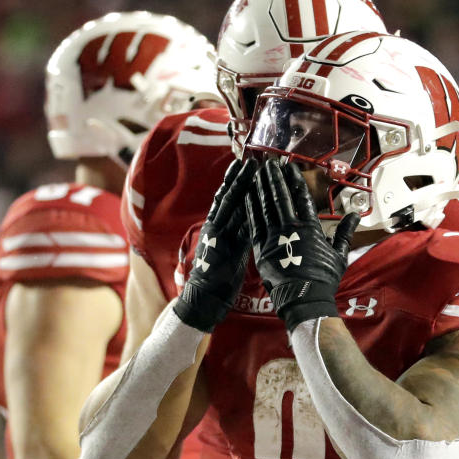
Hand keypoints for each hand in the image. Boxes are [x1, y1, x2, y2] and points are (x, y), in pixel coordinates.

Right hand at [173, 158, 257, 331]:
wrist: (202, 300)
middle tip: (250, 158)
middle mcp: (215, 228)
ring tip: (252, 169)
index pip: (226, 199)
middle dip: (239, 177)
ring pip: (232, 206)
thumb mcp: (225, 251)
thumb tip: (248, 222)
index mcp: (214, 227)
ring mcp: (219, 237)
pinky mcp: (224, 249)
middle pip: (228, 196)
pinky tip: (256, 199)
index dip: (234, 180)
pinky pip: (239, 227)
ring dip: (243, 186)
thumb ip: (234, 235)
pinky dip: (248, 212)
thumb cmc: (216, 278)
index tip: (244, 163)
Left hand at [246, 160, 358, 331]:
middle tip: (269, 163)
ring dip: (261, 188)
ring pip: (265, 207)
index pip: (301, 197)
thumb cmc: (324, 279)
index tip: (290, 166)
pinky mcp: (260, 248)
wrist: (304, 300)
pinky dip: (251, 208)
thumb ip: (345, 232)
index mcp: (310, 228)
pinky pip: (254, 224)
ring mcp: (273, 238)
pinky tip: (248, 195)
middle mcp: (290, 229)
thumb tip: (356, 215)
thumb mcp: (339, 255)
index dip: (294, 180)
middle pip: (280, 197)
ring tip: (258, 173)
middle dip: (274, 178)